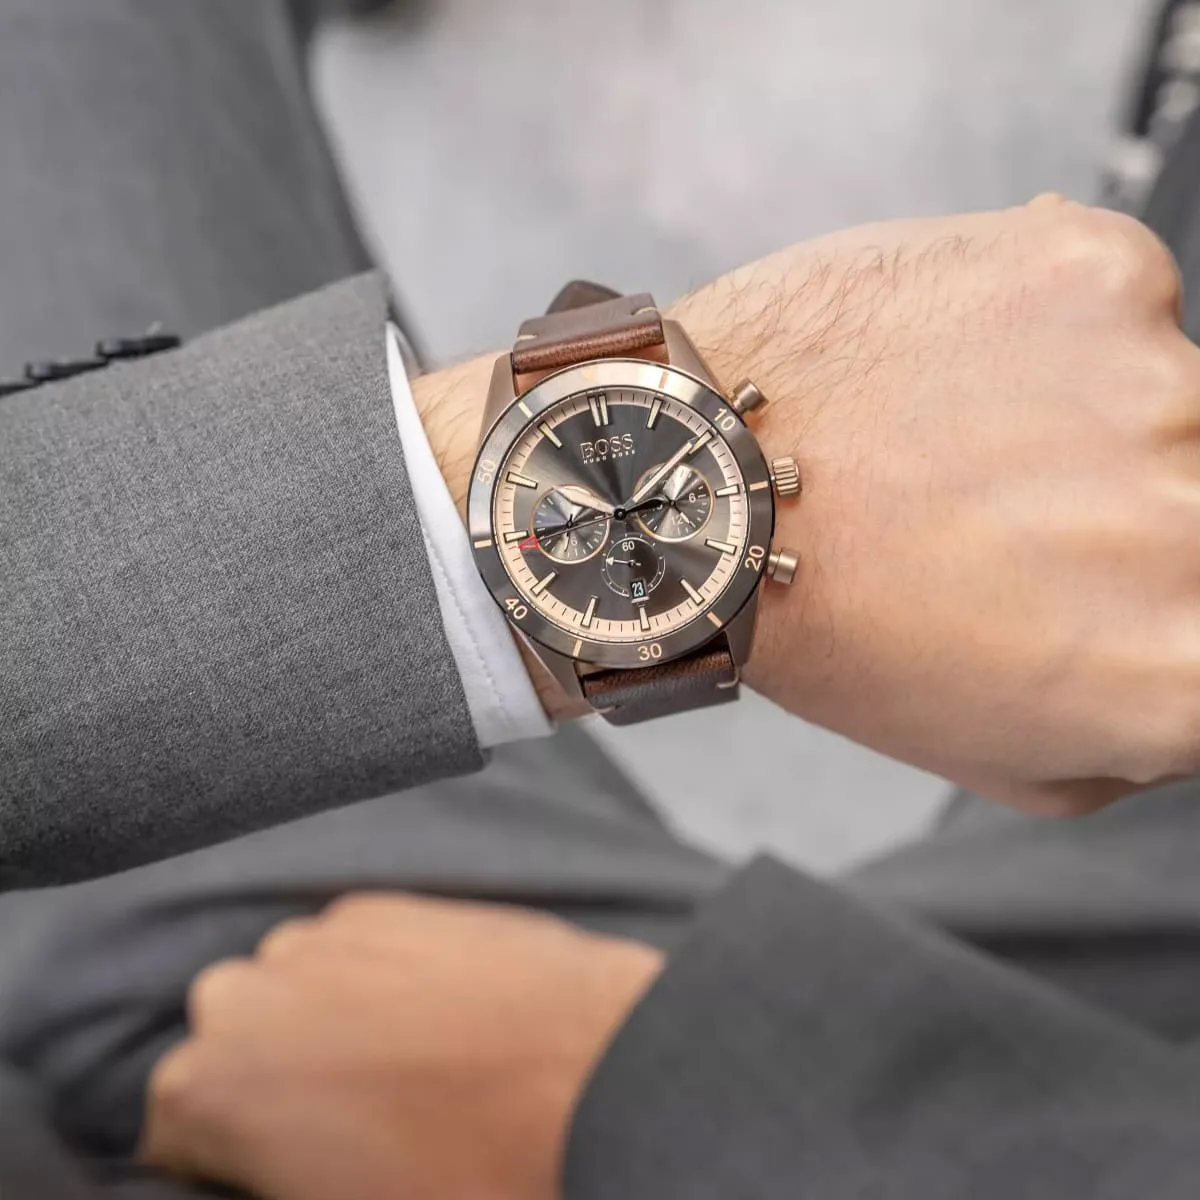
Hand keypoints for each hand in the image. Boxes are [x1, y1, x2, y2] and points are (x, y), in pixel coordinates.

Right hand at [140, 894, 662, 1199]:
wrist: (596, 1074)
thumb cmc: (469, 1171)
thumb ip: (283, 1172)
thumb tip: (295, 1146)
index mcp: (210, 1086)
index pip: (175, 1127)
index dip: (231, 1157)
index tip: (288, 1166)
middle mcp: (245, 993)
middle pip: (233, 1041)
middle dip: (273, 1075)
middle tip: (355, 1117)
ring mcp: (320, 936)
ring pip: (292, 985)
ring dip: (324, 1016)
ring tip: (406, 1061)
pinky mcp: (388, 901)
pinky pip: (353, 945)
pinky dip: (375, 973)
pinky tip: (438, 1012)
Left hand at [417, 197, 1199, 814]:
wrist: (703, 493)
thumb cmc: (837, 631)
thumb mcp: (1016, 755)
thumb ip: (1153, 723)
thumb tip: (1197, 653)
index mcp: (1193, 664)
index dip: (1168, 596)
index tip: (1119, 576)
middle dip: (1138, 511)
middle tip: (1024, 516)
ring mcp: (1160, 384)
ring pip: (1175, 398)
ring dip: (1094, 421)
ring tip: (962, 446)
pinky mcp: (1097, 273)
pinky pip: (1124, 303)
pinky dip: (1055, 336)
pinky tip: (950, 376)